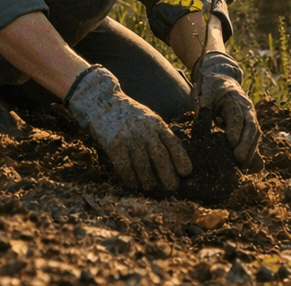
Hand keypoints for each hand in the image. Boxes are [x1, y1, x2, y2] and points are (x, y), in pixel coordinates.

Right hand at [66, 65, 191, 191]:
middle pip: (161, 157)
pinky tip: (133, 183)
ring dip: (148, 180)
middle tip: (172, 187)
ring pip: (143, 166)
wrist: (103, 103)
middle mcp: (146, 131)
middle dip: (168, 175)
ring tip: (150, 186)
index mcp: (157, 124)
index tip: (186, 173)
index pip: (174, 144)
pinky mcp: (114, 145)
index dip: (181, 159)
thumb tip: (172, 158)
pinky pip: (125, 167)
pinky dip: (130, 178)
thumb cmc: (130, 115)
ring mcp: (130, 139)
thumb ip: (159, 134)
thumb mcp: (149, 119)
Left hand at [194, 52, 262, 168]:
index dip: (235, 131)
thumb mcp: (205, 93)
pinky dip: (253, 150)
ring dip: (251, 150)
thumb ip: (203, 108)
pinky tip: (251, 166)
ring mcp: (250, 115)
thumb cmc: (211, 87)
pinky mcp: (249, 123)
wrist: (222, 78)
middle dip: (246, 144)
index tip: (230, 144)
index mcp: (234, 99)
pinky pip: (254, 137)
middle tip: (239, 160)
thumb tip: (200, 126)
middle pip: (251, 127)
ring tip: (244, 166)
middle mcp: (246, 107)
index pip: (237, 116)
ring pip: (255, 133)